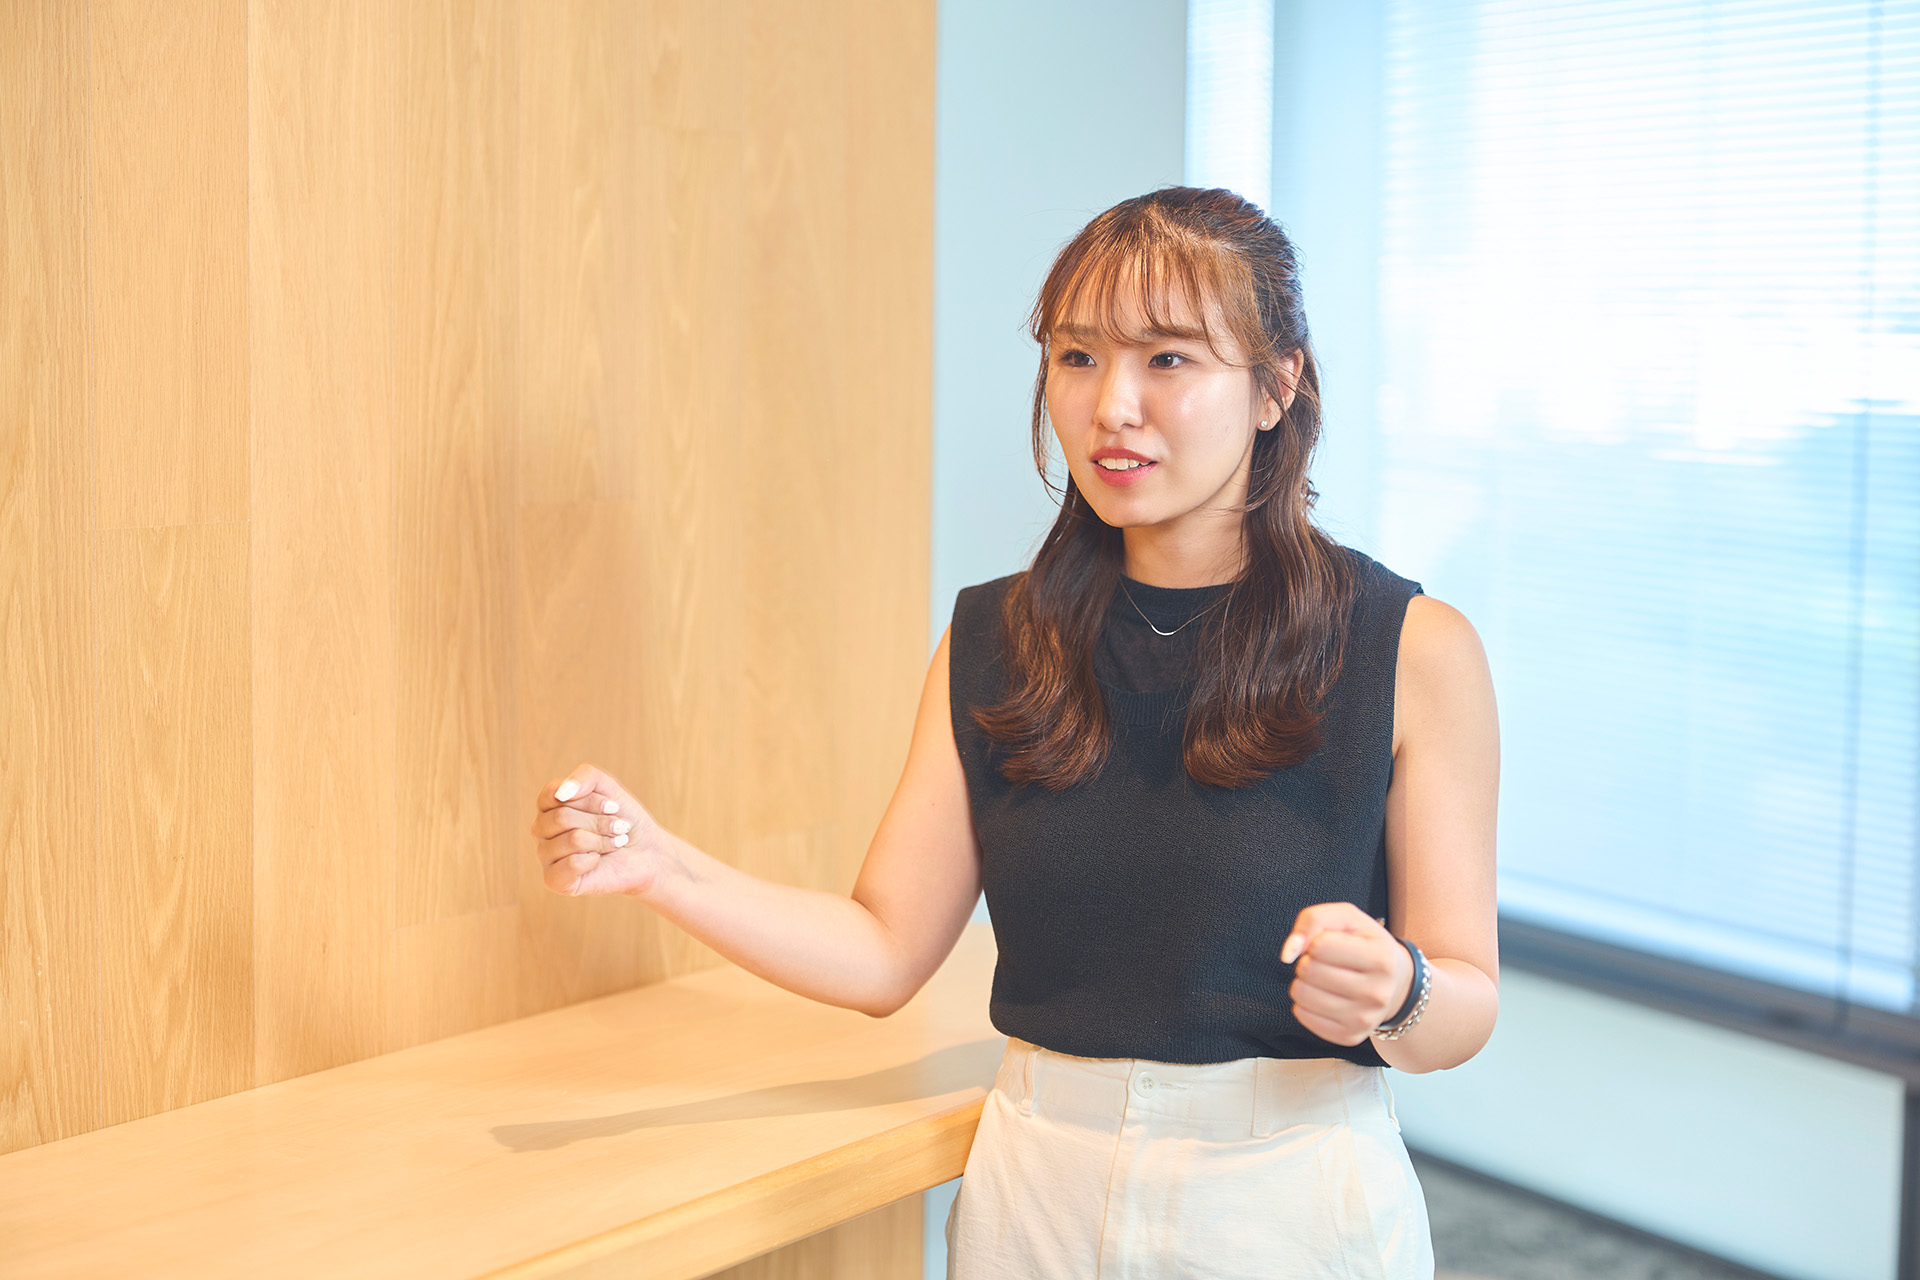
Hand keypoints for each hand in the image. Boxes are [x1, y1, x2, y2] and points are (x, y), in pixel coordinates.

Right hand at [530, 762, 662, 897]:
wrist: (646, 852)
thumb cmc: (623, 819)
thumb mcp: (608, 787)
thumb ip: (584, 776)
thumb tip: (561, 793)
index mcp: (548, 806)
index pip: (555, 793)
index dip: (590, 800)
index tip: (613, 806)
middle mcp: (541, 830)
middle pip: (563, 817)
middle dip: (600, 822)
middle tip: (618, 827)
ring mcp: (545, 856)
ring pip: (573, 839)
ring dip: (602, 841)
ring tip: (613, 844)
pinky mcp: (554, 880)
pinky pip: (572, 864)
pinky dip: (594, 860)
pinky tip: (599, 862)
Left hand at [1278, 902, 1413, 1046]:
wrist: (1395, 983)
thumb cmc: (1364, 944)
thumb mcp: (1347, 918)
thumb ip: (1312, 920)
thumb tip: (1287, 954)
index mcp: (1381, 958)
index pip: (1319, 945)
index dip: (1316, 941)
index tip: (1329, 944)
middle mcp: (1377, 993)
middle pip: (1308, 970)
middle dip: (1307, 961)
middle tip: (1324, 963)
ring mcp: (1365, 1019)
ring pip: (1301, 994)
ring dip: (1303, 981)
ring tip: (1321, 978)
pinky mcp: (1350, 1036)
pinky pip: (1302, 1016)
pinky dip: (1304, 1002)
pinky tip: (1322, 996)